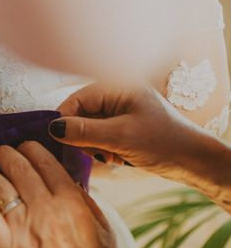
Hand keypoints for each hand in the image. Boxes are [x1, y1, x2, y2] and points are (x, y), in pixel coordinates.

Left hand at [0, 142, 123, 247]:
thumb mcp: (104, 231)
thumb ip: (84, 202)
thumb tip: (69, 181)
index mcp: (71, 201)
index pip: (44, 161)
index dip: (30, 148)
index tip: (25, 147)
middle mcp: (44, 208)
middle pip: (17, 167)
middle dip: (5, 154)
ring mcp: (22, 227)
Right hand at [49, 83, 215, 184]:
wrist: (195, 161)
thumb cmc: (163, 143)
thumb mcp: (119, 138)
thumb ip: (83, 131)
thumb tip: (52, 128)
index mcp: (118, 86)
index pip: (76, 100)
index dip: (65, 120)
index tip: (60, 142)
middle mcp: (117, 94)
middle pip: (80, 114)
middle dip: (84, 137)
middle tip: (99, 153)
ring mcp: (121, 110)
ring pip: (88, 127)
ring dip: (94, 145)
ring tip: (111, 156)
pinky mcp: (123, 124)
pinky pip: (100, 135)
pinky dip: (103, 148)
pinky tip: (116, 157)